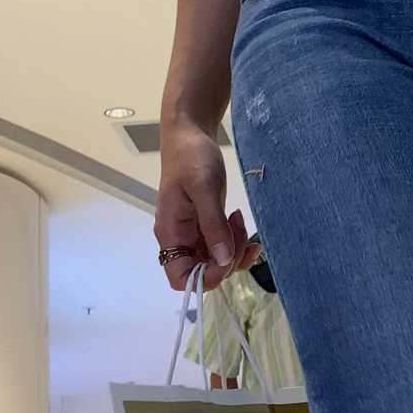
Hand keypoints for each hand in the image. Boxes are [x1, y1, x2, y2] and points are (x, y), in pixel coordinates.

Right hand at [155, 123, 261, 292]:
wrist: (190, 134)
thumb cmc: (192, 157)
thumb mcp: (204, 188)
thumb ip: (213, 225)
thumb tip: (223, 260)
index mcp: (171, 233)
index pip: (180, 278)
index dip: (205, 277)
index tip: (227, 258)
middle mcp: (181, 239)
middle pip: (203, 272)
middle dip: (227, 260)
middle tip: (240, 231)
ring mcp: (194, 233)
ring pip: (216, 260)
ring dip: (235, 251)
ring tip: (241, 222)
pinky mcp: (207, 224)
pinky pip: (222, 245)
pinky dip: (236, 242)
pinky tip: (241, 223)